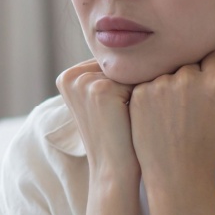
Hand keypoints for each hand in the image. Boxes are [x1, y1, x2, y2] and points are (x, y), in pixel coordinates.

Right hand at [56, 58, 138, 181]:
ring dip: (142, 86)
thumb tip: (137, 44)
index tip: (131, 99)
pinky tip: (145, 112)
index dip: (128, 79)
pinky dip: (147, 93)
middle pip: (119, 64)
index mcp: (67, 76)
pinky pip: (138, 79)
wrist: (114, 169)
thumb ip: (107, 75)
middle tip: (140, 105)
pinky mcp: (101, 90)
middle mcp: (71, 76)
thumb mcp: (102, 102)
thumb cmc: (115, 136)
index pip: (111, 64)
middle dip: (135, 80)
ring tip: (144, 108)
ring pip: (130, 71)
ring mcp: (83, 82)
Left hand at [128, 41, 214, 180]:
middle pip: (188, 60)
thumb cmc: (212, 140)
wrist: (178, 171)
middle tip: (188, 108)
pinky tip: (158, 116)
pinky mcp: (140, 94)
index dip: (209, 73)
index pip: (211, 54)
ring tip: (173, 114)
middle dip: (189, 76)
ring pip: (166, 69)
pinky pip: (148, 80)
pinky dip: (152, 94)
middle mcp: (188, 78)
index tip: (204, 94)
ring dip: (169, 84)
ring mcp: (161, 85)